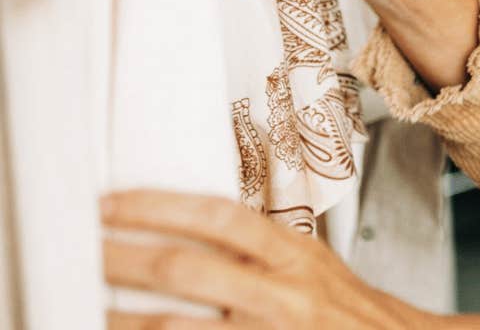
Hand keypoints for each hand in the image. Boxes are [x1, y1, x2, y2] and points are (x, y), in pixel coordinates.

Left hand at [101, 190, 479, 328]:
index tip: (114, 205)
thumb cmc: (348, 313)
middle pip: (188, 269)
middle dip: (126, 259)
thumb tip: (192, 230)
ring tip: (93, 308)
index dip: (160, 207)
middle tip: (87, 251)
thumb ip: (263, 249)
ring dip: (126, 319)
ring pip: (179, 327)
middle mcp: (283, 294)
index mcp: (296, 255)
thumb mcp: (313, 265)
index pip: (221, 217)